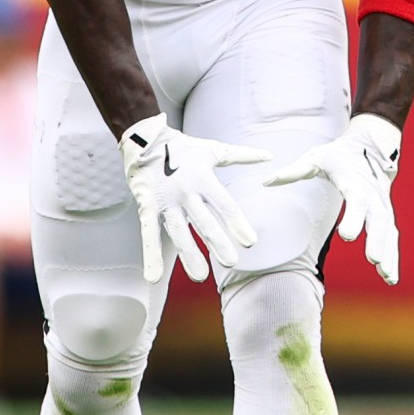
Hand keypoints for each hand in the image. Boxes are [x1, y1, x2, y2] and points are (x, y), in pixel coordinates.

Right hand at [119, 113, 269, 283]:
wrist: (144, 137)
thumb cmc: (183, 147)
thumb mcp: (213, 149)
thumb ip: (242, 155)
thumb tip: (269, 156)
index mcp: (203, 178)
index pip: (224, 205)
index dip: (237, 224)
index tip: (250, 242)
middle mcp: (186, 191)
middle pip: (204, 220)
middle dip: (218, 242)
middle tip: (231, 262)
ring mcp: (165, 200)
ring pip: (178, 231)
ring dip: (188, 254)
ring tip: (200, 276)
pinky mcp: (147, 205)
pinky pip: (148, 233)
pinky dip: (151, 255)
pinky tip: (155, 277)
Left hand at [264, 113, 402, 284]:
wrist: (370, 146)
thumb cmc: (338, 155)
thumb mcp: (315, 157)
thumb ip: (293, 171)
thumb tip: (266, 182)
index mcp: (354, 180)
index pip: (358, 199)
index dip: (355, 217)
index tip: (347, 236)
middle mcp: (373, 194)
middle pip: (379, 218)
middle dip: (378, 240)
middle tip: (374, 260)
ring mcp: (382, 205)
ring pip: (389, 230)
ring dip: (389, 253)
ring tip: (387, 277)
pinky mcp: (386, 214)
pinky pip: (391, 236)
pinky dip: (393, 256)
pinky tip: (389, 278)